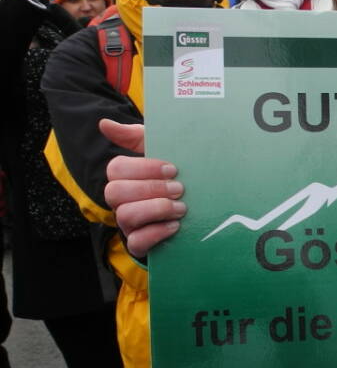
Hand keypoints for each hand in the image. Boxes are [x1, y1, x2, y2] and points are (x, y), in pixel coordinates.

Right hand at [100, 119, 185, 257]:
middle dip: (150, 188)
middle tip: (179, 189)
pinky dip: (156, 233)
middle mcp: (121, 200)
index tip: (172, 168)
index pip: (116, 169)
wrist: (201, 210)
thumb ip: (135, 136)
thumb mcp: (160, 152)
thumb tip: (104, 123)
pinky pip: (136, 242)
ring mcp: (128, 224)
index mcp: (124, 177)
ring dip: (156, 209)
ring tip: (182, 207)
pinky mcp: (140, 244)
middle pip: (115, 192)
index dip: (143, 168)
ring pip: (125, 216)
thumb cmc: (174, 176)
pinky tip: (176, 226)